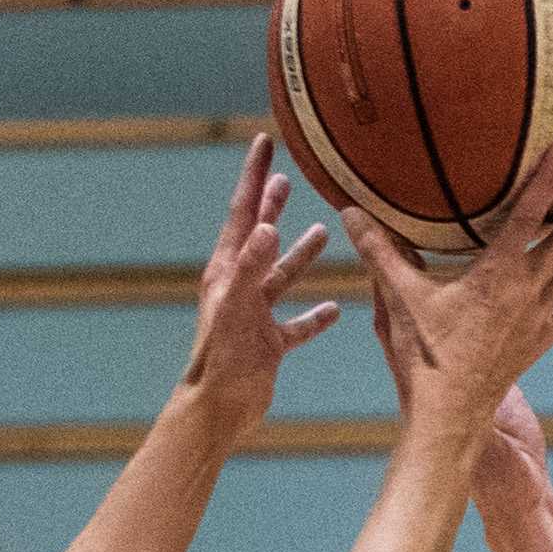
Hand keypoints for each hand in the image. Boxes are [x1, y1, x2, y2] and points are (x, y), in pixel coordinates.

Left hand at [177, 135, 340, 443]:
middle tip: (286, 178)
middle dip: (271, 206)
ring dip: (299, 255)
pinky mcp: (268, 343)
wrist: (220, 407)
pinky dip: (314, 317)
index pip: (242, 212)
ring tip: (320, 232)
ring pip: (281, 276)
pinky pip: (296, 324)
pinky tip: (333, 310)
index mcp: (227, 270)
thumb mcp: (236, 306)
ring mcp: (254, 315)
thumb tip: (265, 226)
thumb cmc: (222, 357)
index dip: (253, 177)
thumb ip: (251, 266)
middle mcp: (239, 287)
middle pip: (259, 236)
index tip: (263, 144)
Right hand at [344, 146, 552, 442]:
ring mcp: (534, 322)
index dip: (549, 179)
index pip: (529, 215)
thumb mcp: (399, 299)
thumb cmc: (425, 356)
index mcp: (497, 275)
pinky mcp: (534, 347)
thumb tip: (348, 211)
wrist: (451, 415)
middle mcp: (525, 294)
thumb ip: (378, 252)